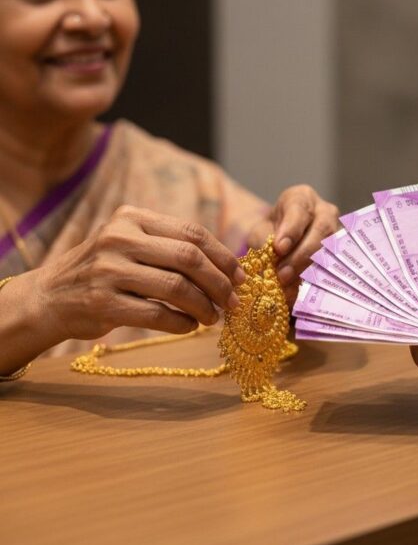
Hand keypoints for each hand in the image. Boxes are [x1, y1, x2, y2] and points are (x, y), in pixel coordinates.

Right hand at [24, 205, 245, 344]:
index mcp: (133, 218)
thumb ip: (171, 246)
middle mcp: (119, 239)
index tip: (241, 276)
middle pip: (189, 258)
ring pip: (176, 287)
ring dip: (204, 306)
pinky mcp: (102, 304)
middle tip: (234, 301)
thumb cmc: (103, 270)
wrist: (48, 297)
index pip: (192, 233)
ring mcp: (108, 270)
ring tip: (214, 317)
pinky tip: (189, 326)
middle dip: (220, 282)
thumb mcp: (130, 243)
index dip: (223, 256)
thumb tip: (229, 267)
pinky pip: (157, 314)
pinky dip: (181, 323)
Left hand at [249, 185, 338, 299]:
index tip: (279, 248)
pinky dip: (319, 283)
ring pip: (332, 250)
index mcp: (302, 198)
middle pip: (321, 231)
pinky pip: (335, 268)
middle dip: (302, 255)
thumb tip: (273, 259)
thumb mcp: (261, 233)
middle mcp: (325, 211)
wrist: (280, 243)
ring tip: (291, 288)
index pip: (299, 210)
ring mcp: (337, 232)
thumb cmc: (270, 234)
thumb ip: (265, 242)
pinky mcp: (342, 254)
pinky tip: (303, 295)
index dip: (291, 230)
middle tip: (283, 274)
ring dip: (312, 270)